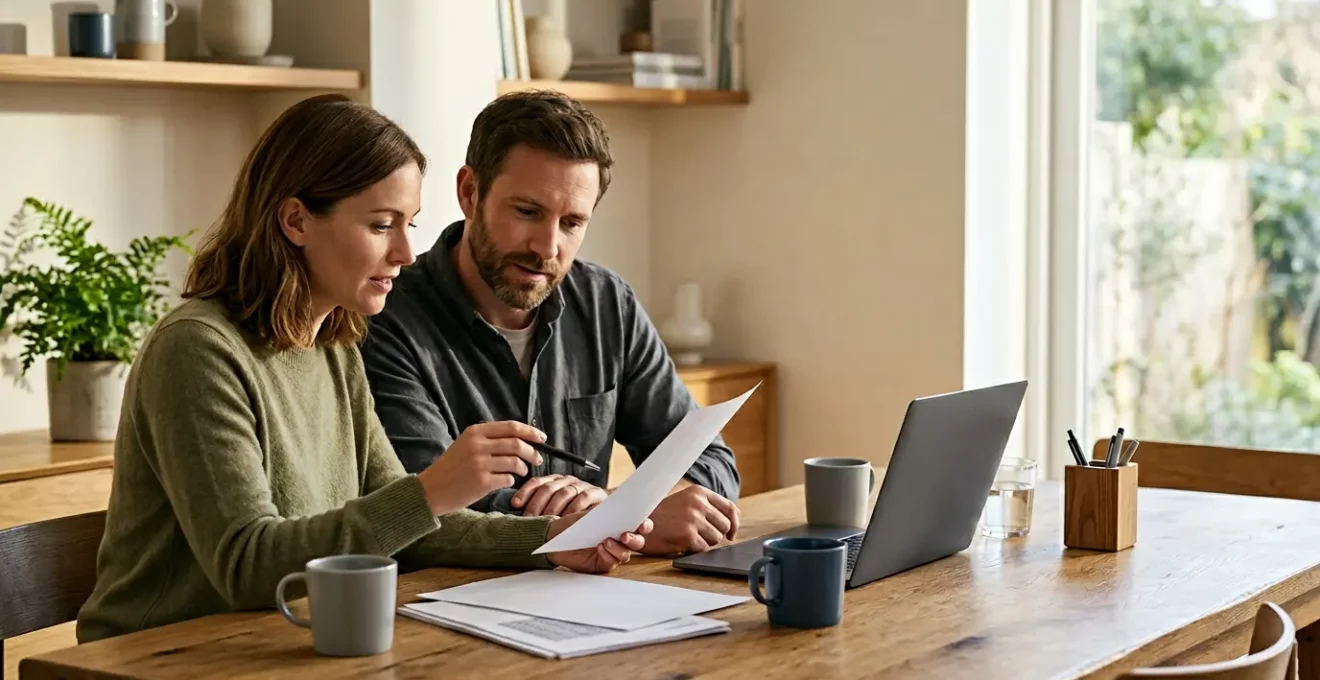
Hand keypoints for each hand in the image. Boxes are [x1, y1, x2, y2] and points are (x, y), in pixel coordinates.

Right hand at [416, 421, 543, 515]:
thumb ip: (489, 439)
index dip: (530, 432)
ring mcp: (479, 464)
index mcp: (475, 432)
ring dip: (523, 468)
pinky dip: (512, 481)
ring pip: (515, 462)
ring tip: (521, 472)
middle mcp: (477, 445)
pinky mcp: (481, 482)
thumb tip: (522, 439)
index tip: (542, 438)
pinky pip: (508, 479)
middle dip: (532, 452)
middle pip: (517, 444)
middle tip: (538, 459)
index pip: (511, 427)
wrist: (431, 490)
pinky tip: (505, 482)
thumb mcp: (466, 444)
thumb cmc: (452, 468)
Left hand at [511, 474, 607, 515]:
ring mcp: (581, 486)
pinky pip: (583, 498)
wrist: (603, 512)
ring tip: (546, 522)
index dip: (525, 492)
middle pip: (548, 489)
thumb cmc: (574, 513)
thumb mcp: (556, 507)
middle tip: (529, 520)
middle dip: (536, 505)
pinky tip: (567, 519)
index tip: (515, 504)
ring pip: (563, 493)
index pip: (537, 482)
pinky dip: (574, 508)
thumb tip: (518, 513)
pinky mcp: (596, 493)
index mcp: (554, 482)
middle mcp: (566, 481)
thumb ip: (541, 507)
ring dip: (553, 508)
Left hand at [545, 511, 651, 572]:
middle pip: (638, 542)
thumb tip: (626, 508)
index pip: (641, 526)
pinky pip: (611, 562)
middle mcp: (621, 540)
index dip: (645, 525)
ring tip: (606, 541)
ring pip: (626, 554)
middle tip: (625, 535)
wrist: (557, 535)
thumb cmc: (576, 522)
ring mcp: (613, 553)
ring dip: (619, 548)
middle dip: (634, 539)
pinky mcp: (603, 564)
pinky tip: (600, 548)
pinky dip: (608, 555)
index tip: (642, 524)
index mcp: (622, 525)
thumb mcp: (594, 514)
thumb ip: (611, 513)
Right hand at [641, 485, 739, 555]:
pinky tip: (682, 544)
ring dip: (705, 543)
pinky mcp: (688, 535)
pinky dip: (695, 550)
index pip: (729, 508)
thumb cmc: (660, 513)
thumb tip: (732, 522)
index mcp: (699, 492)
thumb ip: (707, 507)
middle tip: (700, 537)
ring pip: (716, 539)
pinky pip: (703, 548)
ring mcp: (694, 519)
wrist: (635, 519)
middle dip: (716, 534)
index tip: (731, 534)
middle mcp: (698, 503)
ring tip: (687, 538)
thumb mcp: (685, 501)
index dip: (734, 523)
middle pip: (724, 526)